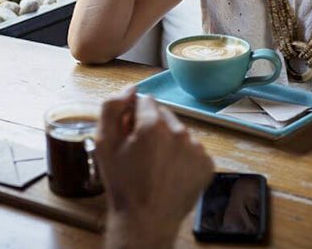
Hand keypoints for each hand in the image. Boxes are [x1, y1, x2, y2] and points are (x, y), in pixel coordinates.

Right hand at [96, 89, 213, 247]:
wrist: (145, 220)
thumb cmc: (123, 184)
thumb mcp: (104, 142)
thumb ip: (112, 107)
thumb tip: (131, 89)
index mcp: (154, 125)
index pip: (145, 100)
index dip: (133, 116)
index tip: (129, 134)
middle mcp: (180, 132)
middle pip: (164, 115)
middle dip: (152, 127)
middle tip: (140, 152)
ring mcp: (197, 149)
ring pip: (179, 132)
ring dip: (168, 141)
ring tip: (156, 165)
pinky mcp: (207, 164)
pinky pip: (192, 149)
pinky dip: (182, 156)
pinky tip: (170, 172)